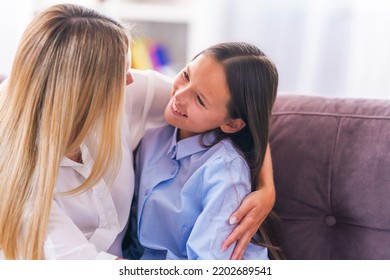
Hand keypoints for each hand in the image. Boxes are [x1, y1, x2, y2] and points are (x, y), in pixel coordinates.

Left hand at [221, 144, 274, 259]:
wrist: (268, 196)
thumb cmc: (257, 198)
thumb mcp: (248, 202)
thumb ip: (240, 212)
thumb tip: (231, 221)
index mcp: (249, 221)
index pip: (237, 233)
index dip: (230, 240)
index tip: (222, 247)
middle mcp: (252, 227)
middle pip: (243, 242)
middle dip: (236, 252)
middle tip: (230, 262)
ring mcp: (254, 228)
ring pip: (246, 242)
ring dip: (241, 252)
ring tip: (235, 260)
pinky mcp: (254, 227)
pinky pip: (249, 239)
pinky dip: (245, 246)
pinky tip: (241, 250)